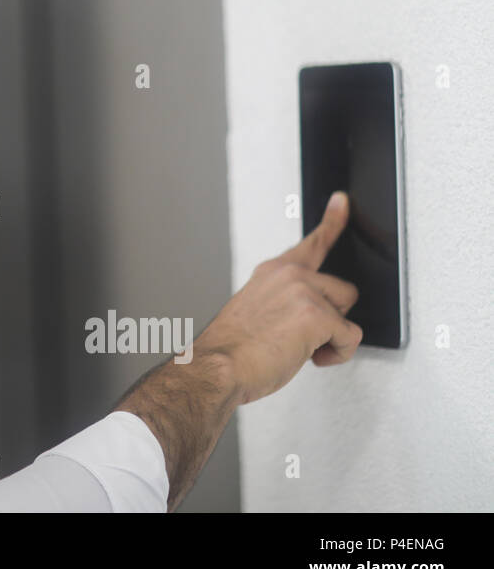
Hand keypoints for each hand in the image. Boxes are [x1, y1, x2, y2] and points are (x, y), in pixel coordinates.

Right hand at [195, 191, 361, 405]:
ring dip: (332, 337)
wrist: (218, 367)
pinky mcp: (317, 314)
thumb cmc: (232, 349)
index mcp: (272, 272)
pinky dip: (336, 354)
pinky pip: (350, 337)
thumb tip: (308, 319)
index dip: (333, 220)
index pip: (312, 243)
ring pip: (346, 314)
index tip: (343, 201)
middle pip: (342, 291)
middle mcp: (289, 275)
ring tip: (301, 349)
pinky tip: (310, 357)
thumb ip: (284, 302)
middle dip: (331, 318)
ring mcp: (304, 291)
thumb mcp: (256, 312)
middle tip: (302, 337)